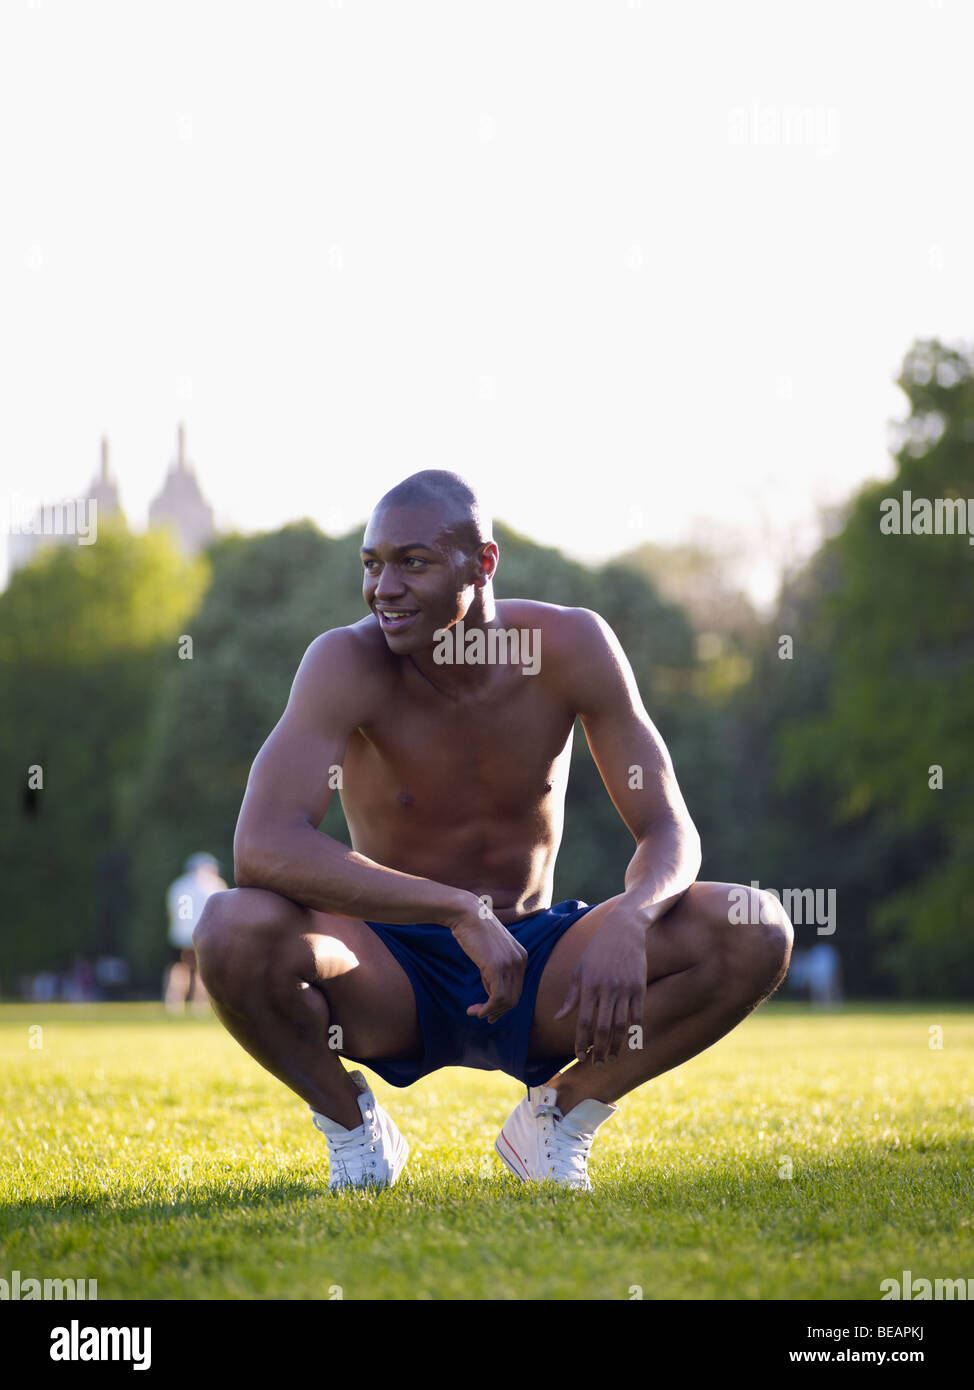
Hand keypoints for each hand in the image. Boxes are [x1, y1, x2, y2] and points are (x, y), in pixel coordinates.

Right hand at [444, 895, 528, 1023]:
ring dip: (490, 1011)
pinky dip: (487, 1008)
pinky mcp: (497, 967)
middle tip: (482, 1016)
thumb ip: (495, 970)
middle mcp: (520, 960)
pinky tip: (475, 1010)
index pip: (518, 988)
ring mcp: (510, 963)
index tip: (489, 1011)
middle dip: (499, 1011)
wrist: (466, 913)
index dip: (504, 1004)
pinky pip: (497, 997)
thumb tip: (492, 993)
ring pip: (507, 1000)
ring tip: (475, 1012)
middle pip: (515, 997)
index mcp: (521, 956)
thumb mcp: (490, 952)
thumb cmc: (473, 931)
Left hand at [554, 903, 647, 1064]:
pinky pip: (637, 1015)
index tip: (579, 1056)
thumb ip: (571, 996)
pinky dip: (633, 1032)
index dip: (581, 1042)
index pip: (583, 1021)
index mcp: (588, 985)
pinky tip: (629, 1043)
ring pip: (621, 1025)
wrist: (624, 929)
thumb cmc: (598, 950)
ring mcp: (625, 989)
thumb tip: (558, 1018)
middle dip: (599, 1050)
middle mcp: (606, 989)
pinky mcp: (639, 987)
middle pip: (603, 1028)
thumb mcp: (580, 969)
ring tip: (612, 1059)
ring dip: (616, 1046)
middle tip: (597, 1065)